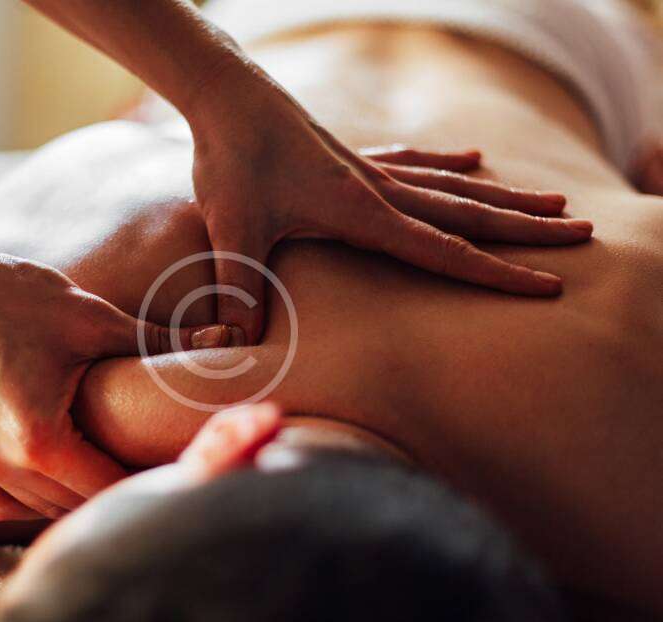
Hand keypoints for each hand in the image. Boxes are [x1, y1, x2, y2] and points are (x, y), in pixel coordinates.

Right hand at [0, 251, 234, 521]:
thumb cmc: (17, 297)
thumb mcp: (94, 319)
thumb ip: (163, 339)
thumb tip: (230, 338)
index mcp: (38, 440)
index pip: (109, 488)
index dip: (149, 481)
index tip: (178, 466)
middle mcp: (1, 464)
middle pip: (76, 506)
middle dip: (119, 491)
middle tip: (156, 469)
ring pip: (40, 509)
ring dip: (78, 497)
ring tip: (114, 471)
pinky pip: (2, 502)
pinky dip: (35, 497)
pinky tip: (61, 472)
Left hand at [189, 73, 592, 341]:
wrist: (226, 94)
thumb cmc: (229, 160)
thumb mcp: (233, 229)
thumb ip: (241, 287)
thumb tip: (239, 342)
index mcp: (363, 211)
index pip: (445, 250)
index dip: (497, 273)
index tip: (547, 285)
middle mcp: (378, 187)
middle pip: (467, 213)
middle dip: (525, 230)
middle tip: (581, 236)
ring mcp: (368, 168)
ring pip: (451, 185)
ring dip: (501, 197)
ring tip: (550, 203)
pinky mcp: (350, 156)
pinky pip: (413, 160)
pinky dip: (446, 164)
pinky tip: (471, 158)